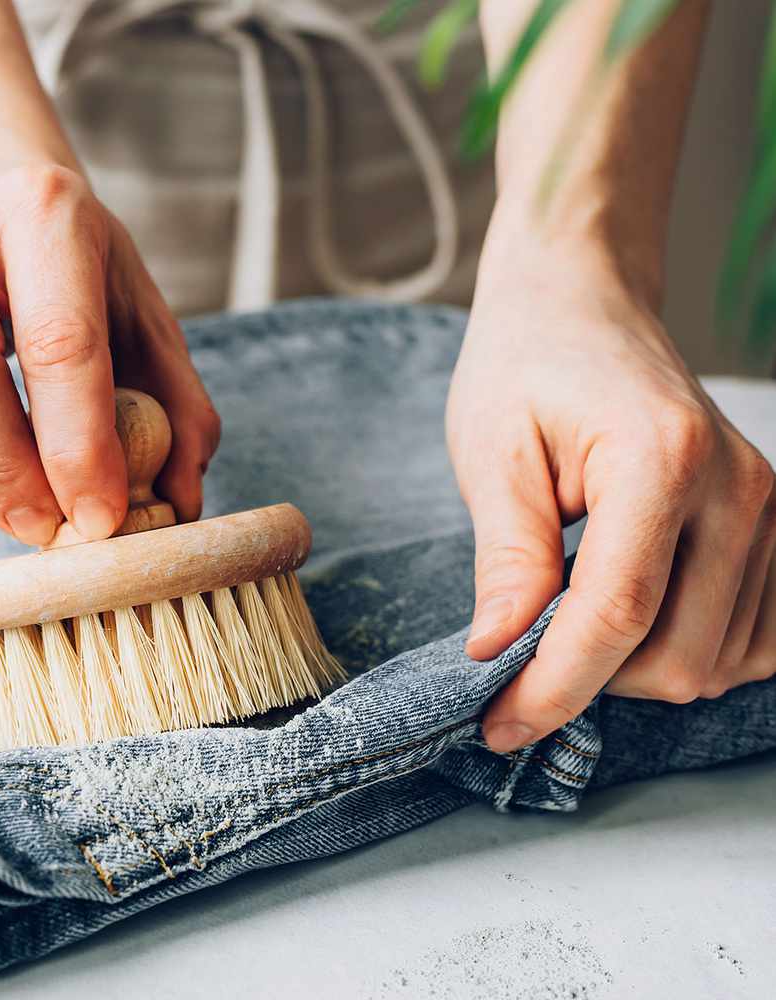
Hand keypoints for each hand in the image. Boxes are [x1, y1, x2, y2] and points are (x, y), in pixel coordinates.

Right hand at [0, 164, 219, 545]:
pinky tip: (1, 471)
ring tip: (34, 516)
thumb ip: (179, 404)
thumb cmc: (79, 270)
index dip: (79, 444)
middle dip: (10, 473)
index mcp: (41, 210)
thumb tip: (180, 499)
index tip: (102, 516)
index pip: (56, 341)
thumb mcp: (144, 312)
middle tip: (54, 530)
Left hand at [448, 246, 775, 752]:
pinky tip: (632, 618)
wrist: (584, 306)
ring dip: (634, 669)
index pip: (616, 616)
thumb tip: (497, 652)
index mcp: (661, 459)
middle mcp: (739, 488)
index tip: (496, 726)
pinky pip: (754, 643)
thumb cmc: (525, 369)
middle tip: (519, 648)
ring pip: (715, 663)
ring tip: (569, 614)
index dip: (553, 688)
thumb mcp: (489, 452)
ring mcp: (771, 509)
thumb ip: (506, 557)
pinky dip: (687, 651)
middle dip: (588, 680)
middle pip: (675, 657)